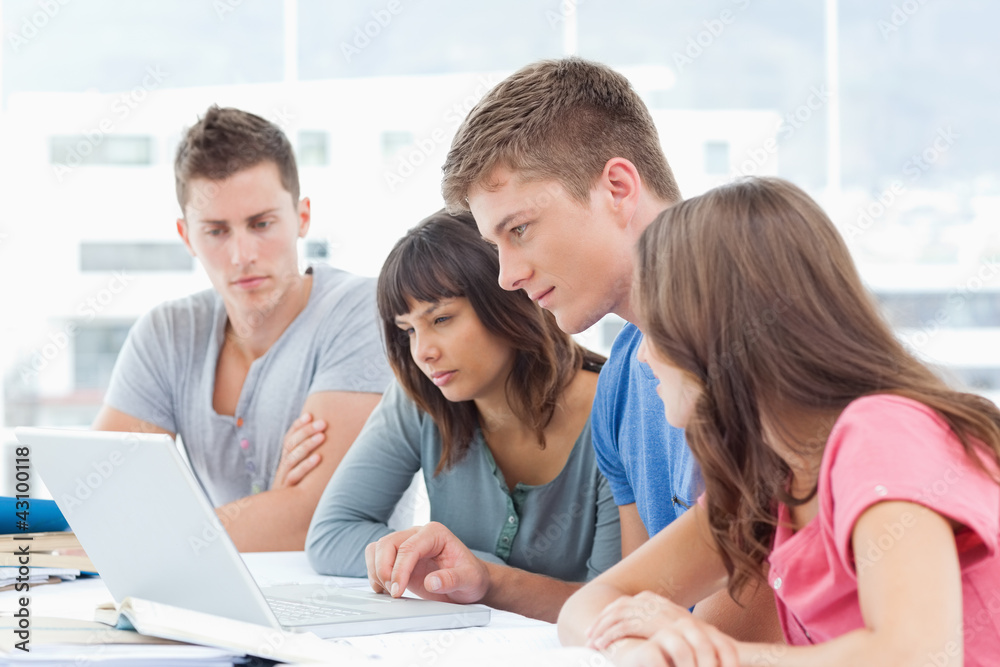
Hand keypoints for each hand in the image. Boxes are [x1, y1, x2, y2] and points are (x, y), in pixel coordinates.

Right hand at [271, 413, 325, 489]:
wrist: (288, 519)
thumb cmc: (301, 493)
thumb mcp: (303, 475)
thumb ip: (310, 459)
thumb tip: (328, 438)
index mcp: (286, 461)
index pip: (288, 439)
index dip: (297, 426)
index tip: (309, 414)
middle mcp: (283, 468)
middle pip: (290, 445)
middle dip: (306, 432)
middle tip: (323, 423)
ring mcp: (285, 480)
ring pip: (292, 458)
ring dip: (307, 445)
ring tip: (322, 436)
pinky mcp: (289, 492)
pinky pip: (295, 477)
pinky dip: (306, 466)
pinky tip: (319, 458)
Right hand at [364, 522, 489, 604]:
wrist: (470, 583)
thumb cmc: (471, 577)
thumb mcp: (469, 580)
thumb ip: (452, 579)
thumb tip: (432, 582)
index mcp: (435, 533)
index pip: (408, 547)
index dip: (399, 570)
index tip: (397, 591)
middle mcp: (418, 535)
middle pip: (387, 544)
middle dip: (384, 569)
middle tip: (393, 593)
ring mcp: (407, 545)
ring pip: (378, 549)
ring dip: (377, 571)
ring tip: (390, 592)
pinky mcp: (399, 559)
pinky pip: (376, 559)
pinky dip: (375, 574)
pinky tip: (385, 589)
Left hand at [587, 592, 738, 666]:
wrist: (717, 646)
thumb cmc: (699, 643)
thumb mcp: (677, 632)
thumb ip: (662, 631)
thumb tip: (650, 639)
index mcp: (658, 602)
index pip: (628, 603)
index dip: (611, 615)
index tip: (599, 628)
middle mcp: (655, 603)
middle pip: (619, 607)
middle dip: (601, 621)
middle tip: (589, 635)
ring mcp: (654, 611)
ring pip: (618, 616)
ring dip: (601, 629)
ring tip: (591, 643)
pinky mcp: (652, 623)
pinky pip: (624, 627)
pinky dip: (610, 636)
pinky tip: (602, 646)